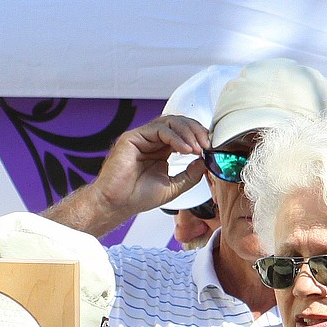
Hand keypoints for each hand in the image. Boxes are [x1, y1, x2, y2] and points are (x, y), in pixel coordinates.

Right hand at [45, 115, 210, 235]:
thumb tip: (205, 162)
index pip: (183, 134)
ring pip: (170, 122)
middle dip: (196, 132)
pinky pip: (159, 129)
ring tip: (197, 148)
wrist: (116, 204)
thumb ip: (190, 175)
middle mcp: (151, 140)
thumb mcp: (173, 187)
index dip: (198, 138)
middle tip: (207, 145)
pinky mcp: (133, 137)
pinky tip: (185, 150)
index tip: (210, 149)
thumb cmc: (138, 197)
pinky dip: (176, 138)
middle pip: (179, 123)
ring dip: (188, 133)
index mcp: (160, 150)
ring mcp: (142, 137)